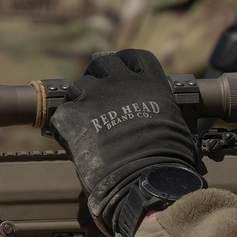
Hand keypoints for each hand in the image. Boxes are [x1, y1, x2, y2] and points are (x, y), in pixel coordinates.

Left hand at [49, 50, 196, 235]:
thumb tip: (154, 116)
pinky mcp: (70, 115)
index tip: (125, 73)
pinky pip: (63, 113)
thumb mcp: (173, 124)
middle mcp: (120, 81)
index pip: (135, 58)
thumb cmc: (168, 159)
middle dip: (100, 75)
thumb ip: (158, 110)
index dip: (127, 64)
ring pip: (79, 87)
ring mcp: (93, 95)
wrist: (145, 178)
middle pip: (103, 63)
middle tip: (101, 95)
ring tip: (87, 124)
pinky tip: (75, 141)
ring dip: (82, 100)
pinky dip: (67, 126)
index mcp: (150, 83)